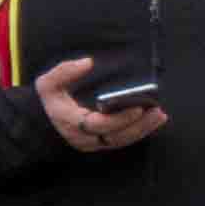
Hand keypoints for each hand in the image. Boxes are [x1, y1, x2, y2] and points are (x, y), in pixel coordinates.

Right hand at [34, 56, 163, 153]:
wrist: (43, 121)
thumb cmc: (49, 100)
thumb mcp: (48, 84)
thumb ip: (64, 72)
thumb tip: (87, 62)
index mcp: (70, 122)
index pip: (98, 125)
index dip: (119, 118)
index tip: (138, 108)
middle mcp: (83, 137)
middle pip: (115, 136)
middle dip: (139, 125)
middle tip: (158, 112)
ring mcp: (93, 143)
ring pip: (121, 141)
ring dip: (143, 129)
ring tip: (160, 116)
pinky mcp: (101, 143)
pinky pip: (122, 140)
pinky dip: (138, 132)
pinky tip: (153, 121)